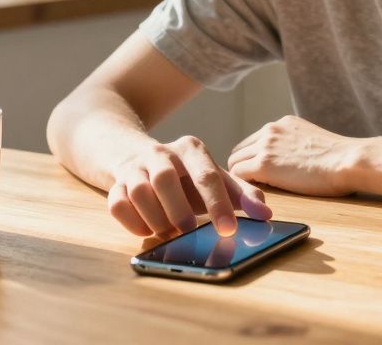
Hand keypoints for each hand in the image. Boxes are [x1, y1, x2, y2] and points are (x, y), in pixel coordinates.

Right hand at [107, 135, 271, 238]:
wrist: (138, 157)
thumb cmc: (185, 175)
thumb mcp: (215, 179)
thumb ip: (242, 194)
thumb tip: (266, 214)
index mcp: (191, 149)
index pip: (207, 175)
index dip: (218, 204)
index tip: (228, 230)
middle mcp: (161, 153)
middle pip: (165, 178)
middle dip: (178, 210)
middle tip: (189, 231)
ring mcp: (135, 167)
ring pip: (138, 191)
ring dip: (155, 218)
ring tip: (169, 232)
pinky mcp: (115, 183)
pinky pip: (117, 203)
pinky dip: (132, 222)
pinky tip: (147, 229)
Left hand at [227, 115, 360, 196]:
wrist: (348, 160)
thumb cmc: (341, 159)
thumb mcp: (314, 141)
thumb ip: (297, 146)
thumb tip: (293, 162)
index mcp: (284, 124)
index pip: (255, 141)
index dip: (253, 159)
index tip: (257, 175)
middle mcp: (271, 130)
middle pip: (240, 150)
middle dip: (242, 167)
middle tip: (248, 188)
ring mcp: (265, 146)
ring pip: (235, 162)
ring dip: (240, 178)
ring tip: (247, 195)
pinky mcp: (263, 165)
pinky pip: (238, 174)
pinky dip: (240, 186)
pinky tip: (249, 197)